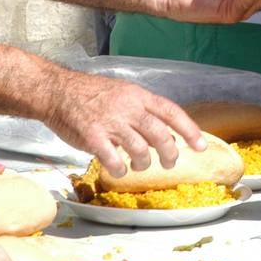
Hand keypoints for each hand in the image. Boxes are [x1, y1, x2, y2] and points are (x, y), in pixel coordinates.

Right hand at [41, 70, 204, 175]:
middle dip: (170, 153)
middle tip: (169, 163)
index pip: (171, 112)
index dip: (190, 130)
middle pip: (160, 134)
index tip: (201, 146)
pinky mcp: (93, 136)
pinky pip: (113, 159)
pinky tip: (118, 169)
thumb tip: (163, 133)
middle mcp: (129, 108)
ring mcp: (111, 122)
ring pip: (140, 150)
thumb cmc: (92, 95)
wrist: (58, 91)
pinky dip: (119, 169)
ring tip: (139, 165)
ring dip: (143, 163)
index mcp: (139, 96)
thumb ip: (143, 111)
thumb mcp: (124, 94)